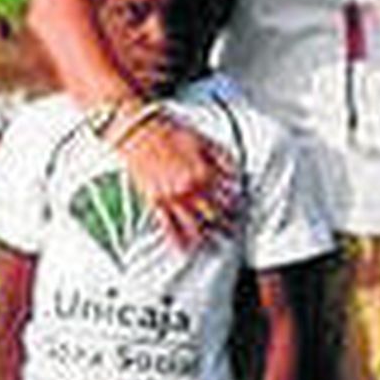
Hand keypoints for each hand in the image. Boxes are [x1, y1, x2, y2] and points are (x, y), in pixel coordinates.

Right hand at [119, 115, 238, 247]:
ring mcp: (171, 196)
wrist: (138, 130)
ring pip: (194, 225)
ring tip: (216, 247)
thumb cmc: (168, 131)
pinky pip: (167, 227)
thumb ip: (223, 158)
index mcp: (204, 171)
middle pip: (214, 214)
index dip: (237, 206)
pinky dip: (177, 241)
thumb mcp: (204, 139)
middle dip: (226, 226)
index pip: (228, 196)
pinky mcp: (154, 201)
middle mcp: (189, 187)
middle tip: (233, 234)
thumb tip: (238, 175)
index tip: (241, 212)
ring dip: (207, 238)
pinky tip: (184, 249)